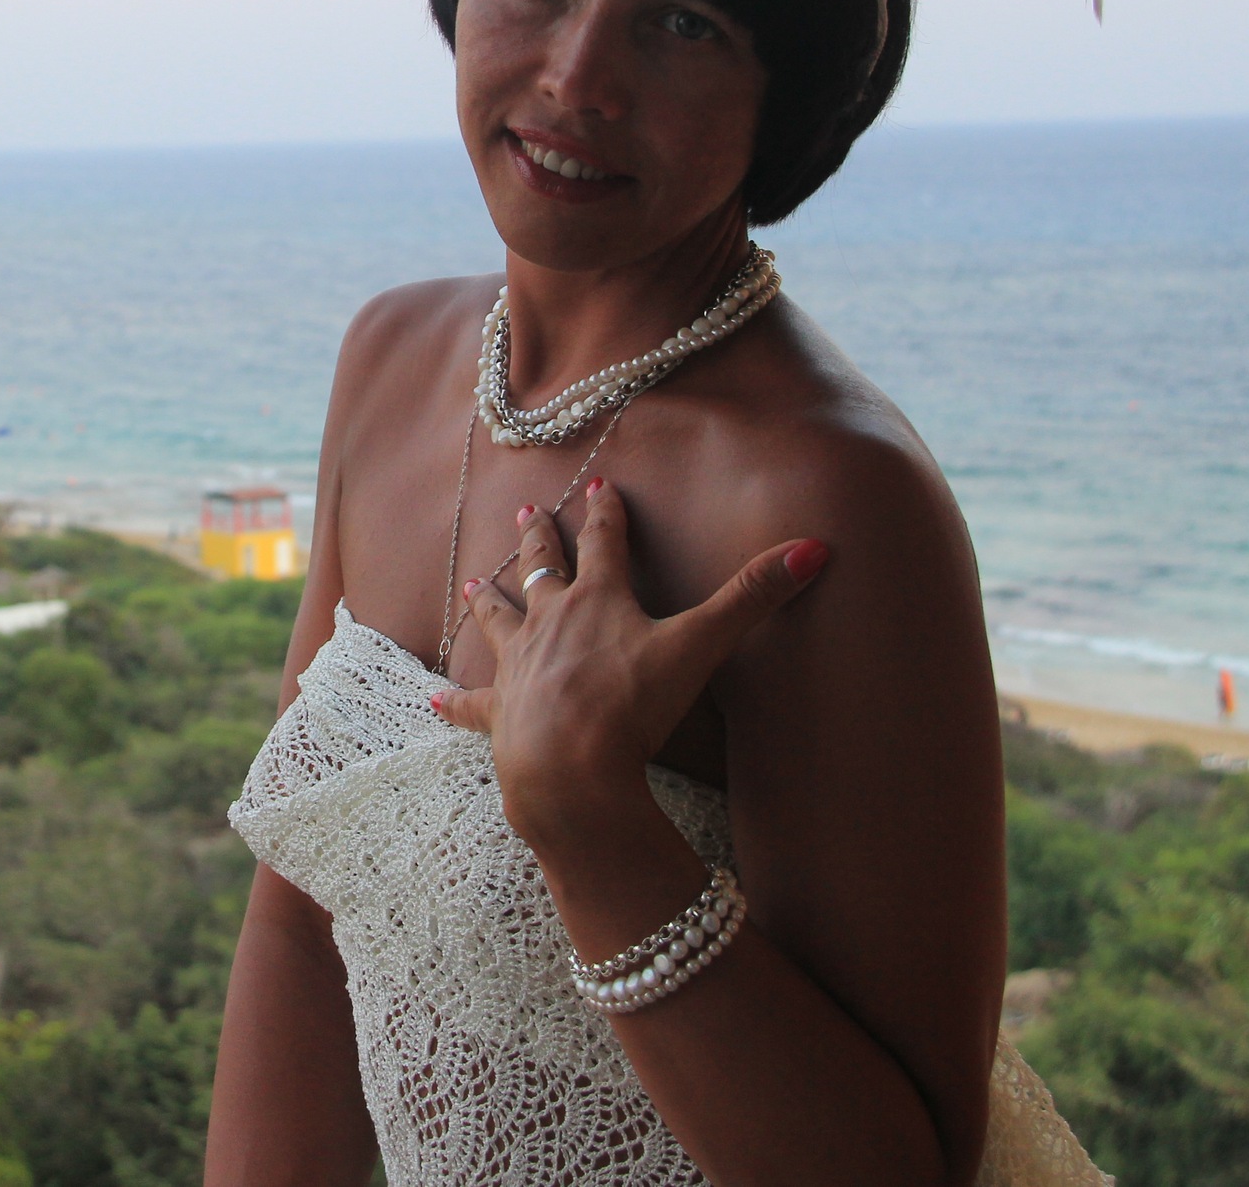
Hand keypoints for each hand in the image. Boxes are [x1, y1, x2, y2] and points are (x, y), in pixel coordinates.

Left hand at [432, 479, 827, 853]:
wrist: (568, 766)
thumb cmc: (632, 703)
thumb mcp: (701, 646)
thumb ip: (754, 598)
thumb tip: (815, 548)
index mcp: (599, 601)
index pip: (606, 543)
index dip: (607, 512)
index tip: (600, 483)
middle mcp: (552, 622)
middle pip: (544, 570)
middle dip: (541, 540)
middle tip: (529, 514)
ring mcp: (519, 666)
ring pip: (500, 623)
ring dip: (489, 602)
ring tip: (473, 584)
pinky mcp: (500, 713)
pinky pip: (472, 704)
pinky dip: (455, 701)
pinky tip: (433, 698)